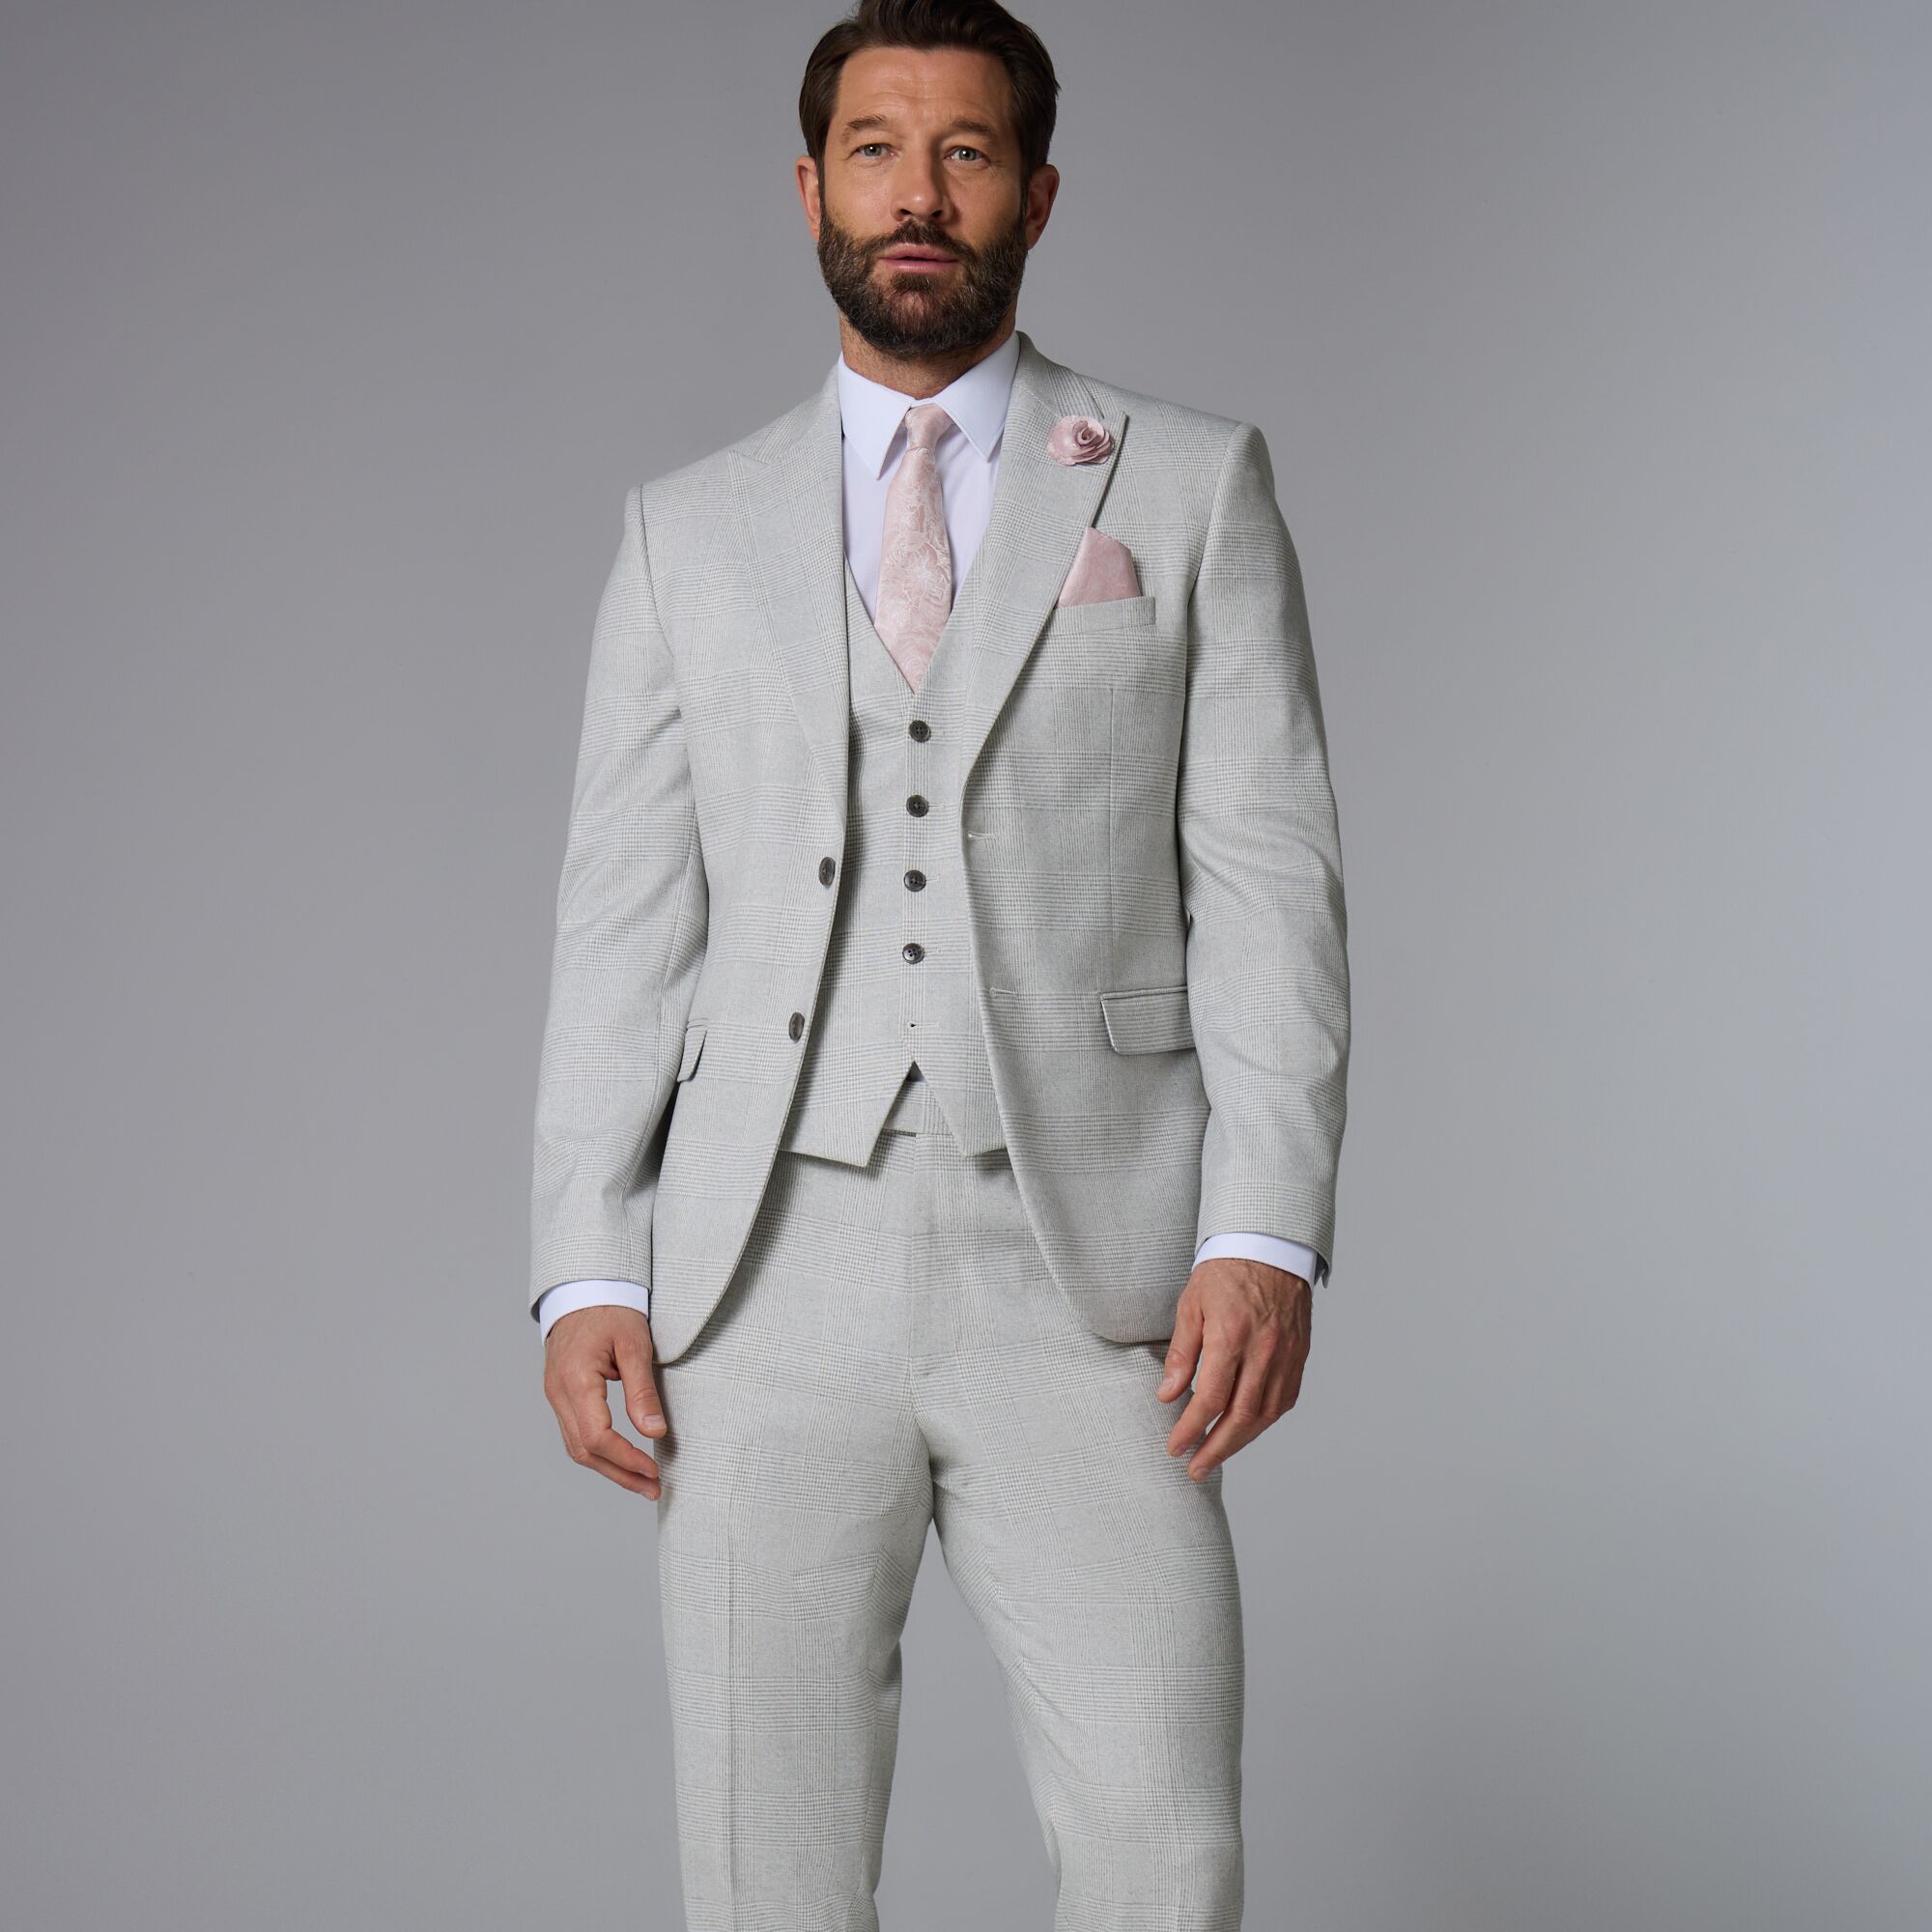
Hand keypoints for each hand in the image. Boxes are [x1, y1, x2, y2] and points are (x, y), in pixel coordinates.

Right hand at [542, 1305, 667, 1497]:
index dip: (626, 1459)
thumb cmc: (611, 1310)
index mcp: (575, 1380)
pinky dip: (598, 1451)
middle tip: (652, 1488)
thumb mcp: (635, 1345)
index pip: (597, 1436)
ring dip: (609, 1468)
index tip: (654, 1470)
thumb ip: (642, 1390)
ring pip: (576, 1446)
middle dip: (619, 1473)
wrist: (584, 1287)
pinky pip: (575, 1432)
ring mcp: (555, 1395)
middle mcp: (558, 1392)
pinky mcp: (561, 1394)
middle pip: (583, 1450)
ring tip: (642, 1481)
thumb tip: (654, 1432)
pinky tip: (621, 1458)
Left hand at [1156, 1256, 1311, 1478]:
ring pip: (1265, 1414)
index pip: (1211, 1398)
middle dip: (1215, 1449)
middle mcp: (1263, 1351)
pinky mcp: (1299, 1356)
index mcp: (1231, 1336)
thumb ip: (1182, 1352)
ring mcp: (1285, 1355)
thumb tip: (1168, 1394)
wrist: (1269, 1248)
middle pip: (1241, 1417)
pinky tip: (1246, 1430)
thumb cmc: (1225, 1273)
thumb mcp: (1190, 1305)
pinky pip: (1285, 1400)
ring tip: (1215, 1455)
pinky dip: (1264, 1421)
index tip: (1175, 1446)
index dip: (1191, 1429)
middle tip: (1194, 1468)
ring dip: (1240, 1442)